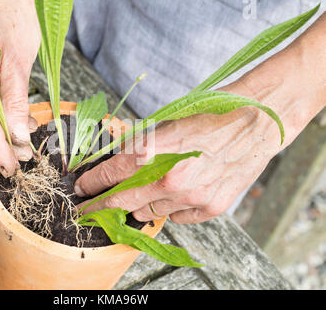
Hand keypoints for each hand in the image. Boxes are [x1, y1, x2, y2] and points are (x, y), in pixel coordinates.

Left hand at [74, 82, 281, 223]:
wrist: (254, 122)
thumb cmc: (209, 117)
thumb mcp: (165, 123)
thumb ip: (138, 146)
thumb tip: (115, 163)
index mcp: (154, 152)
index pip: (109, 175)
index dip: (90, 184)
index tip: (81, 190)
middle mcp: (169, 179)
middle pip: (122, 203)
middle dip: (100, 208)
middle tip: (87, 211)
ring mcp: (191, 197)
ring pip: (149, 213)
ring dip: (141, 205)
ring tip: (148, 190)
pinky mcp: (210, 207)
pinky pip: (177, 217)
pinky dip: (171, 208)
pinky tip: (179, 192)